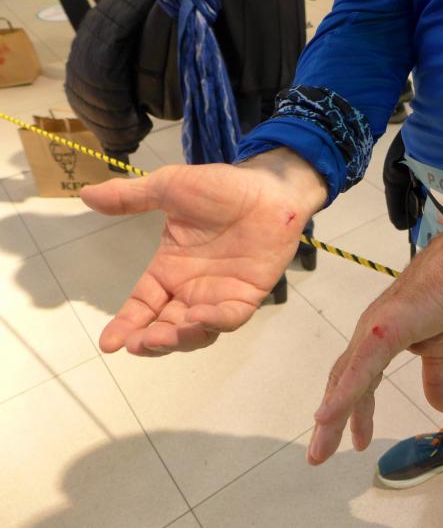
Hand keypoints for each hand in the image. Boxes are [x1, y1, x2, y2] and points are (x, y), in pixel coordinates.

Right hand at [80, 148, 326, 356]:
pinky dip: (214, 322)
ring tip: (160, 337)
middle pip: (166, 327)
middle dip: (149, 341)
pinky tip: (199, 317)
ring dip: (178, 339)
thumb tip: (86, 194)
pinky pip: (229, 318)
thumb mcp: (168, 188)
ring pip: (197, 331)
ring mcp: (220, 295)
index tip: (108, 343)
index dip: (125, 324)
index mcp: (169, 270)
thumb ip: (130, 197)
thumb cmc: (221, 188)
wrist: (267, 187)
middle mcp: (192, 289)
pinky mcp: (247, 295)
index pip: (142, 305)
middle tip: (136, 343)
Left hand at [307, 223, 442, 465]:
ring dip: (332, 416)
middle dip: (332, 420)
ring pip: (346, 380)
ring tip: (321, 446)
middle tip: (320, 454)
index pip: (358, 379)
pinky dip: (342, 395)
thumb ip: (437, 376)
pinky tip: (328, 416)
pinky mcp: (383, 330)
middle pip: (343, 382)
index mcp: (379, 338)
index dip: (352, 409)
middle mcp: (368, 334)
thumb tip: (440, 406)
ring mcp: (373, 331)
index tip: (355, 440)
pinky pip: (360, 370)